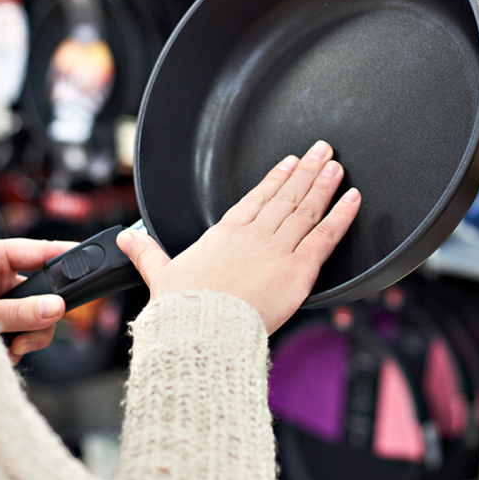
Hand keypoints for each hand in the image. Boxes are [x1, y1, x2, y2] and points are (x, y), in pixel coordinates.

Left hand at [0, 238, 75, 363]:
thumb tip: (56, 307)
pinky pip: (16, 329)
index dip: (64, 255)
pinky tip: (3, 354)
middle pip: (38, 290)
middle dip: (38, 318)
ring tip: (12, 350)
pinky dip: (13, 345)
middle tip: (29, 337)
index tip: (90, 259)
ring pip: (30, 313)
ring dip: (26, 337)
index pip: (37, 250)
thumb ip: (19, 311)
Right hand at [116, 140, 360, 334]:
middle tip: (322, 148)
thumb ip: (146, 251)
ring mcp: (279, 248)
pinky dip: (341, 215)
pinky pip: (326, 236)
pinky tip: (353, 198)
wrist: (202, 331)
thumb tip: (126, 238)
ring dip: (324, 183)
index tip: (290, 162)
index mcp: (225, 232)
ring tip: (336, 164)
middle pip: (287, 195)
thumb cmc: (183, 308)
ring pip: (307, 208)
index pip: (257, 196)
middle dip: (307, 170)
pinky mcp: (299, 269)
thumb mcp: (159, 273)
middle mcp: (256, 234)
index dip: (276, 177)